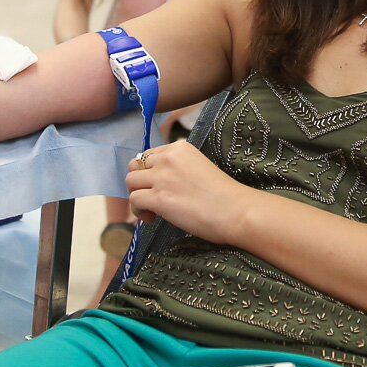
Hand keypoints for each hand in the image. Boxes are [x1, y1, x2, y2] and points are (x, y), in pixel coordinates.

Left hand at [124, 141, 256, 246]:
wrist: (236, 210)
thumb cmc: (224, 194)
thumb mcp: (198, 167)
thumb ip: (178, 168)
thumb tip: (159, 183)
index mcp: (180, 148)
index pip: (150, 155)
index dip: (150, 173)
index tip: (160, 187)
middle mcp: (168, 158)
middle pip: (135, 165)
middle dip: (140, 182)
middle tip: (151, 198)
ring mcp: (162, 177)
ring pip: (131, 182)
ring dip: (136, 196)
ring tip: (151, 210)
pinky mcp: (159, 198)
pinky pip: (134, 200)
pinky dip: (138, 211)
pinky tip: (151, 218)